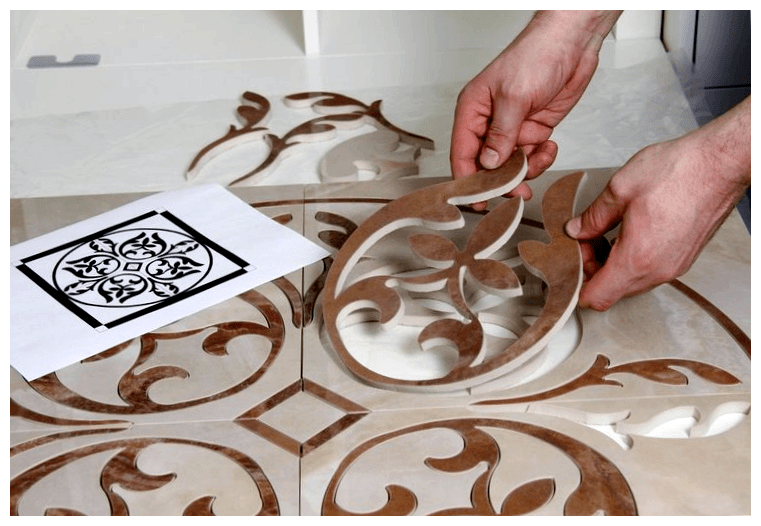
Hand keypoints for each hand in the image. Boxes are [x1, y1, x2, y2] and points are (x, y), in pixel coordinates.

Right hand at [451, 11, 619, 204]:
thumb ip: (501, 134)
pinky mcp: (533, 129)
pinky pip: (532, 157)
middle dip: (503, 180)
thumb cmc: (536, 55)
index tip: (477, 201)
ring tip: (541, 155)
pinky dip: (542, 158)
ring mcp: (512, 128)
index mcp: (473, 111)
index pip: (463, 154)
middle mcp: (489, 122)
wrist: (572, 43)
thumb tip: (489, 163)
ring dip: (527, 169)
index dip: (468, 181)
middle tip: (519, 190)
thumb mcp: (514, 96)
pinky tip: (550, 145)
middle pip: (487, 166)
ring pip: (512, 165)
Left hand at [565, 97, 750, 310]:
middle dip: (592, 268)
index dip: (576, 285)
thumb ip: (593, 217)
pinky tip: (627, 231)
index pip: (597, 297)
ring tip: (606, 231)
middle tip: (585, 239)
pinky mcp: (683, 258)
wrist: (719, 164)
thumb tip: (577, 230)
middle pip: (612, 290)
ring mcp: (674, 266)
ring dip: (611, 263)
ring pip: (630, 281)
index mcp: (637, 259)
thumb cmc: (680, 172)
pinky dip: (631, 259)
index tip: (569, 263)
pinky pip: (648, 271)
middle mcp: (658, 270)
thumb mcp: (620, 190)